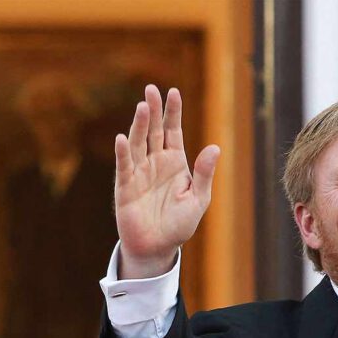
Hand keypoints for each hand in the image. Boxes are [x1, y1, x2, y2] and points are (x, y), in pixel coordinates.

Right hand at [114, 85, 219, 278]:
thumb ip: (204, 174)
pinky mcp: (125, 187)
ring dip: (140, 126)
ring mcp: (139, 173)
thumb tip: (215, 147)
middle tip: (151, 89)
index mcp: (175, 162)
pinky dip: (123, 153)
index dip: (173, 112)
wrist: (158, 248)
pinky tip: (123, 138)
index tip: (173, 91)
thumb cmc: (179, 225)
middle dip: (153, 110)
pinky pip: (124, 167)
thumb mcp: (198, 199)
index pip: (173, 131)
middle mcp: (155, 163)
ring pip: (139, 144)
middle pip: (154, 131)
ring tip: (142, 107)